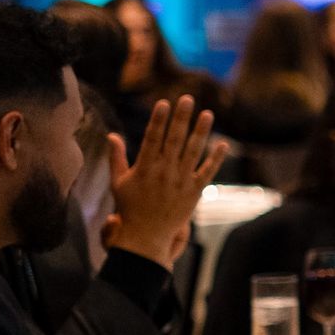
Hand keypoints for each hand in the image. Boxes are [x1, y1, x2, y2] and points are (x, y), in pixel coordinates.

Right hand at [106, 97, 229, 269]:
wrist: (146, 236)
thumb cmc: (130, 207)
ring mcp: (180, 181)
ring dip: (201, 132)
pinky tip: (223, 144)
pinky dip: (215, 158)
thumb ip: (116, 157)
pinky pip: (207, 172)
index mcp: (144, 167)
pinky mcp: (194, 191)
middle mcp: (163, 172)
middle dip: (181, 118)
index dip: (158, 120)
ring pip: (193, 152)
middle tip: (188, 98)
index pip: (152, 138)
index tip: (164, 103)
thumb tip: (112, 135)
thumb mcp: (119, 182)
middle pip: (174, 140)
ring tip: (208, 113)